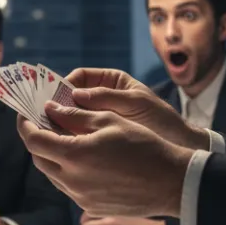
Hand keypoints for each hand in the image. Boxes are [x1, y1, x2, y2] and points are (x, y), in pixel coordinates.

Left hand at [17, 100, 194, 217]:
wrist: (171, 183)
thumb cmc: (143, 145)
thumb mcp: (109, 120)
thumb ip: (74, 116)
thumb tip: (49, 110)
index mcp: (74, 156)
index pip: (33, 140)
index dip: (25, 125)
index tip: (25, 114)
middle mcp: (72, 180)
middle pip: (39, 158)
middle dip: (38, 140)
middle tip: (45, 124)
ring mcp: (80, 197)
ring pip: (52, 174)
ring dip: (52, 156)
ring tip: (65, 139)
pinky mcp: (90, 207)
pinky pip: (68, 187)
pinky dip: (67, 171)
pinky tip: (83, 159)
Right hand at [66, 68, 208, 150]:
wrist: (179, 147)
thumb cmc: (162, 120)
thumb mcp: (135, 103)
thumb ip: (106, 97)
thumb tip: (74, 94)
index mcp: (111, 82)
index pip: (80, 77)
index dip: (65, 84)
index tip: (55, 97)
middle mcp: (102, 98)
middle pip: (72, 97)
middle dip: (59, 104)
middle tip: (45, 115)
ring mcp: (101, 118)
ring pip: (74, 116)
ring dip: (63, 122)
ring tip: (52, 131)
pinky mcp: (101, 137)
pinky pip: (81, 133)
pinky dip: (72, 137)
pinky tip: (65, 144)